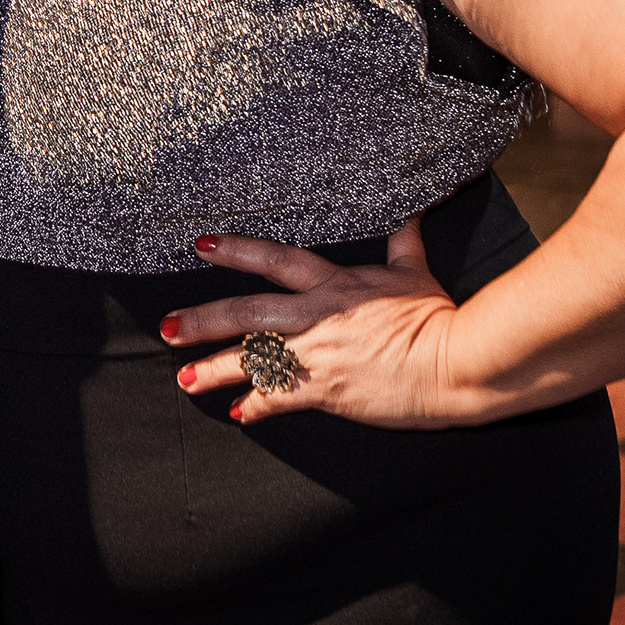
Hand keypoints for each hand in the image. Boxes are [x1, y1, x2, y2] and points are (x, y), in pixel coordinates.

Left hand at [161, 221, 463, 428]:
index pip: (273, 259)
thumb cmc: (437, 316)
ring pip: (254, 360)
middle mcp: (316, 315)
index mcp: (333, 283)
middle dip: (203, 321)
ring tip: (184, 380)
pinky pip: (281, 399)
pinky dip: (257, 407)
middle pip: (247, 313)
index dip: (236, 250)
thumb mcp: (415, 270)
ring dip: (215, 370)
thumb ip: (403, 241)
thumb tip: (410, 210)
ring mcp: (318, 354)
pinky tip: (238, 414)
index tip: (201, 246)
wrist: (456, 363)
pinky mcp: (327, 391)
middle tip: (167, 327)